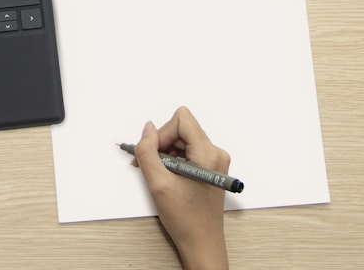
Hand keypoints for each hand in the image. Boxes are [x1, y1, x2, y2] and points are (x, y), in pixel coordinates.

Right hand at [134, 107, 229, 269]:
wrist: (202, 243)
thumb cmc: (186, 219)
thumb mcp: (158, 183)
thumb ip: (148, 152)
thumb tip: (147, 129)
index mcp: (208, 154)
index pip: (181, 120)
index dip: (162, 134)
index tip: (153, 154)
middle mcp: (216, 153)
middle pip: (181, 129)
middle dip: (161, 144)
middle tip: (150, 166)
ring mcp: (214, 160)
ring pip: (182, 140)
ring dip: (165, 153)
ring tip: (159, 175)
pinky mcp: (209, 167)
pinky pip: (186, 151)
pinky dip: (172, 160)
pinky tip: (167, 177)